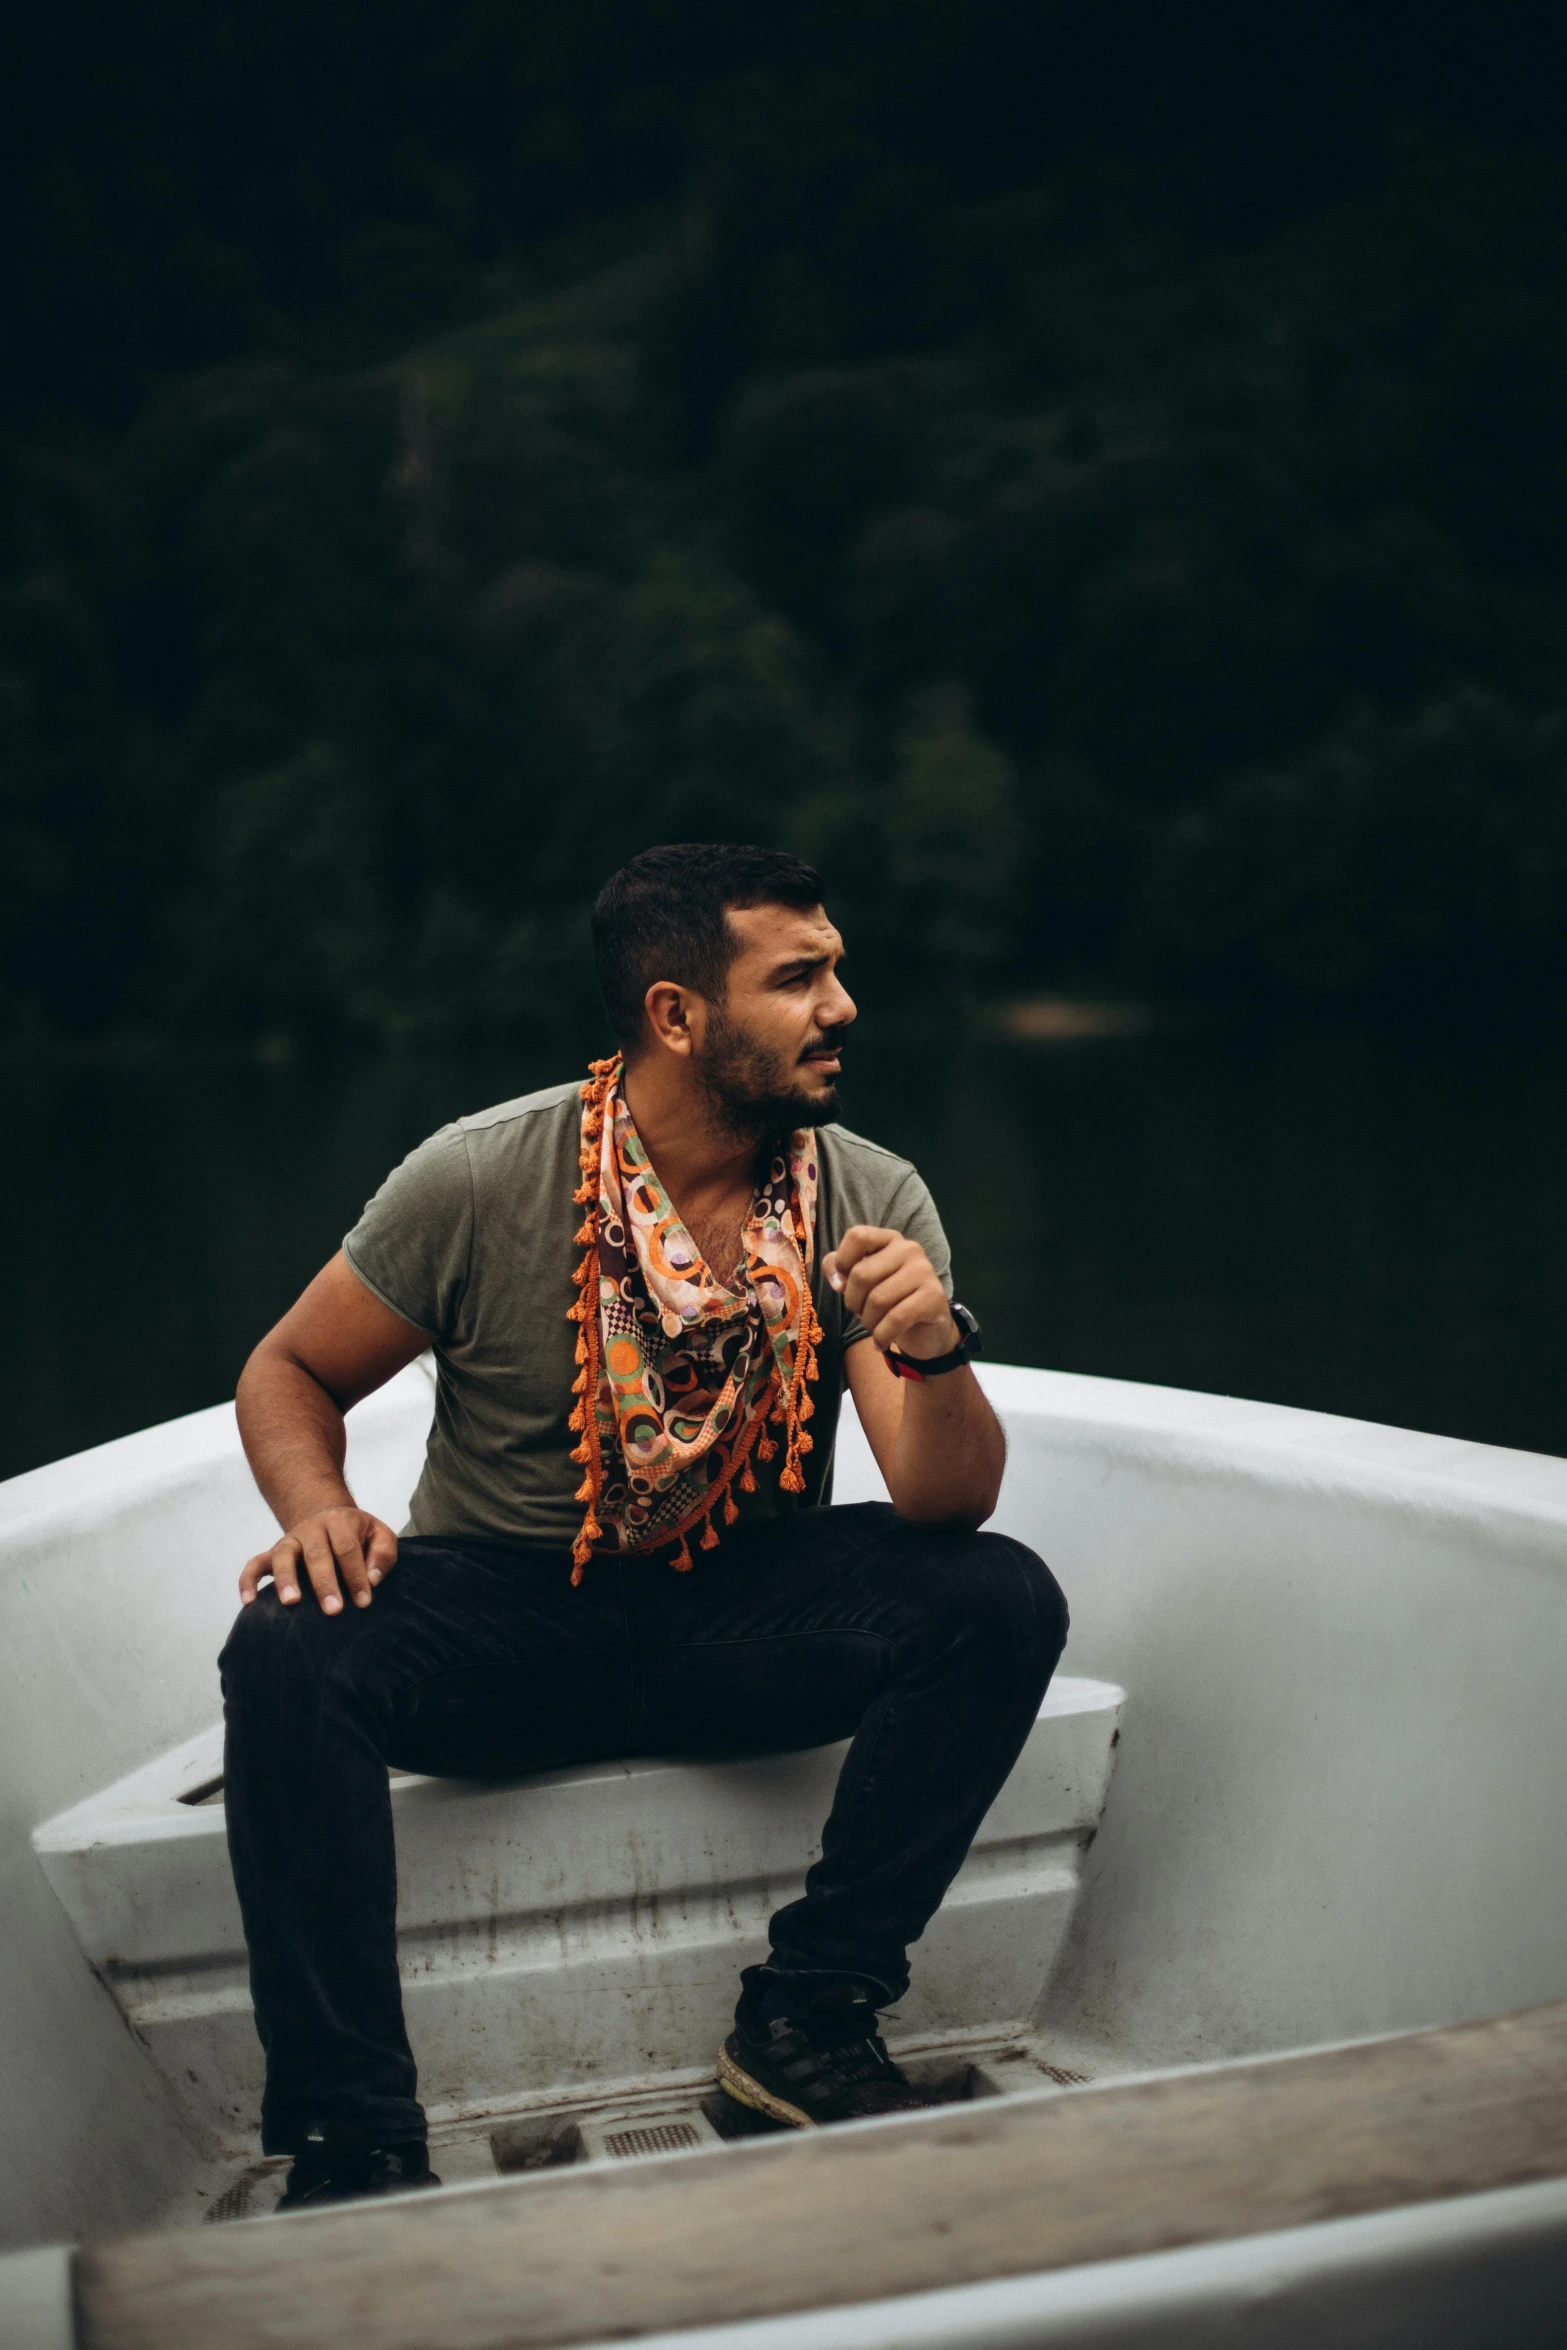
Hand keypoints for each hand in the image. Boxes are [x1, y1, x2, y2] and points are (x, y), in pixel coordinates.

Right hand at [238, 1506, 398, 1615]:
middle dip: (325, 1583)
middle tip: (334, 1610)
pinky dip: (248, 1581)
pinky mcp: (272, 1553)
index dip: (355, 1575)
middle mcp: (311, 1528)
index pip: (347, 1549)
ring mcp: (289, 1540)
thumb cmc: (358, 1535)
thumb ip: (383, 1553)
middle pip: (316, 1554)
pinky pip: (254, 1565)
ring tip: (291, 1602)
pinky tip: (249, 1603)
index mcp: (339, 1521)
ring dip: (286, 1579)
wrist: (327, 1517)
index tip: (364, 1602)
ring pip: (283, 1556)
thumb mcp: (379, 1535)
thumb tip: (372, 1579)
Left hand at [822, 1226, 959, 1361]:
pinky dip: (882, 1336)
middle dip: (853, 1302)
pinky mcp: (934, 1295)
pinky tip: (880, 1342)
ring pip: (878, 1300)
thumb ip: (838, 1269)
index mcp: (889, 1239)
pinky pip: (896, 1318)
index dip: (842, 1263)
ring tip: (874, 1328)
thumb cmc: (888, 1301)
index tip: (842, 1285)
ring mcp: (924, 1270)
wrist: (925, 1330)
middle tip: (861, 1313)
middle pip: (861, 1274)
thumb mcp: (860, 1284)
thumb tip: (838, 1280)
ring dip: (868, 1322)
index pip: (857, 1236)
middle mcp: (909, 1249)